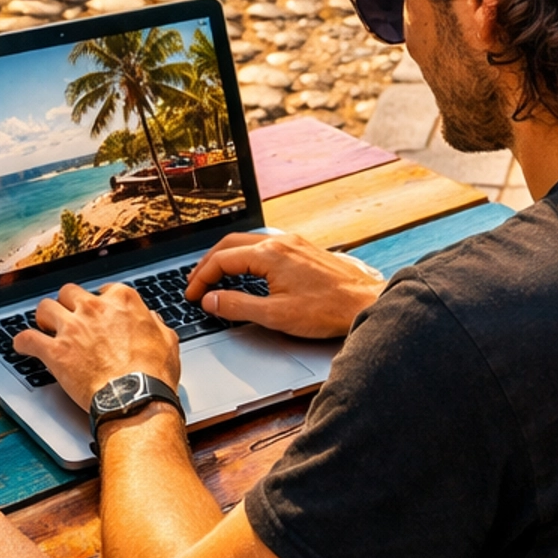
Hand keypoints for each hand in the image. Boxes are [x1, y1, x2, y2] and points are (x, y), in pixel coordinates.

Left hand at [15, 282, 181, 410]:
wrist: (136, 398)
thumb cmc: (153, 374)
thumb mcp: (167, 341)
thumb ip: (155, 324)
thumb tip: (151, 319)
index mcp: (122, 301)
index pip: (104, 290)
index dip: (99, 301)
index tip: (97, 310)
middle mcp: (94, 309)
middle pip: (69, 292)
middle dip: (67, 303)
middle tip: (68, 316)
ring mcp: (72, 328)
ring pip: (44, 307)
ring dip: (43, 317)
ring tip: (44, 326)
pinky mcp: (56, 351)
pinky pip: (28, 339)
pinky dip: (22, 342)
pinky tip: (22, 345)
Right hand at [184, 231, 380, 339]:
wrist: (364, 301)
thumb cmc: (326, 310)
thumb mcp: (275, 315)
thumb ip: (238, 306)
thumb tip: (211, 300)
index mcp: (269, 255)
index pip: (221, 260)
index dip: (201, 278)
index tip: (192, 294)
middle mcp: (279, 242)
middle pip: (230, 244)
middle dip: (208, 263)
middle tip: (196, 282)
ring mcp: (293, 243)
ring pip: (248, 242)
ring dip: (227, 257)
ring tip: (216, 275)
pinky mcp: (303, 249)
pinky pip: (265, 246)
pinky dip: (247, 256)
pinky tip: (248, 270)